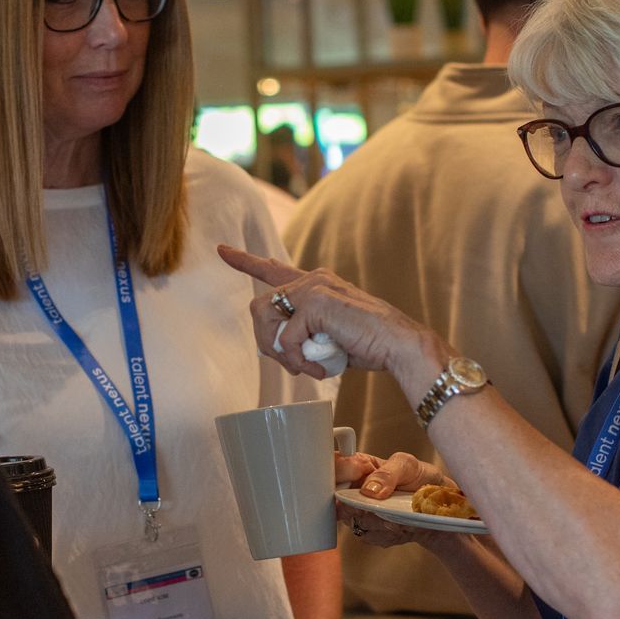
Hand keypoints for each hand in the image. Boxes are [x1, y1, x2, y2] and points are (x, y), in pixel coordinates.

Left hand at [217, 245, 441, 382]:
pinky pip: (284, 339)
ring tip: (309, 367)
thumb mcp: (327, 336)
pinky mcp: (315, 302)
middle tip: (296, 365)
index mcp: (316, 284)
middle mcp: (312, 279)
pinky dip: (298, 361)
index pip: (274, 269)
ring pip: (266, 321)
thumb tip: (275, 346)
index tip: (222, 250)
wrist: (397, 345)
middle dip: (268, 343)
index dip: (246, 261)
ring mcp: (313, 287)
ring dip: (282, 354)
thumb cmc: (368, 344)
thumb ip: (302, 332)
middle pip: (259, 308)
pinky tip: (320, 367)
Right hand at [334, 449, 453, 548]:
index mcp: (355, 466)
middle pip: (338, 501)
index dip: (342, 475)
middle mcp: (350, 490)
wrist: (435, 507)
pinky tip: (400, 524)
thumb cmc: (419, 478)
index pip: (332, 468)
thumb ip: (388, 473)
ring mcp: (355, 512)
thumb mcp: (408, 465)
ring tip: (400, 512)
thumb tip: (368, 490)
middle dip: (365, 505)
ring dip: (382, 520)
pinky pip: (368, 535)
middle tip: (387, 501)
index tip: (364, 483)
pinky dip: (387, 532)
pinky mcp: (365, 531)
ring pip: (355, 521)